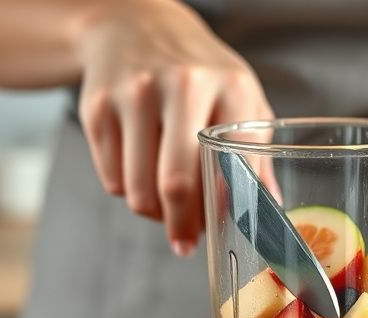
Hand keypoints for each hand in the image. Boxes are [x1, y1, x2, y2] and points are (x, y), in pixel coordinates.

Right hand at [75, 0, 272, 256]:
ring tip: (164, 204)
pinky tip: (141, 173)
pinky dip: (127, 190)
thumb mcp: (241, 96)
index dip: (222, 210)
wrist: (136, 25)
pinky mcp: (97, 107)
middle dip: (181, 225)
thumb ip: (257, 151)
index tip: (218, 234)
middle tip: (184, 242)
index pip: (229, 166)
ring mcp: (134, 94)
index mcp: (229, 86)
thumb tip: (270, 206)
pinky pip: (112, 178)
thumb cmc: (199, 70)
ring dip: (153, 213)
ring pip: (137, 190)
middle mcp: (182, 85)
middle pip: (176, 184)